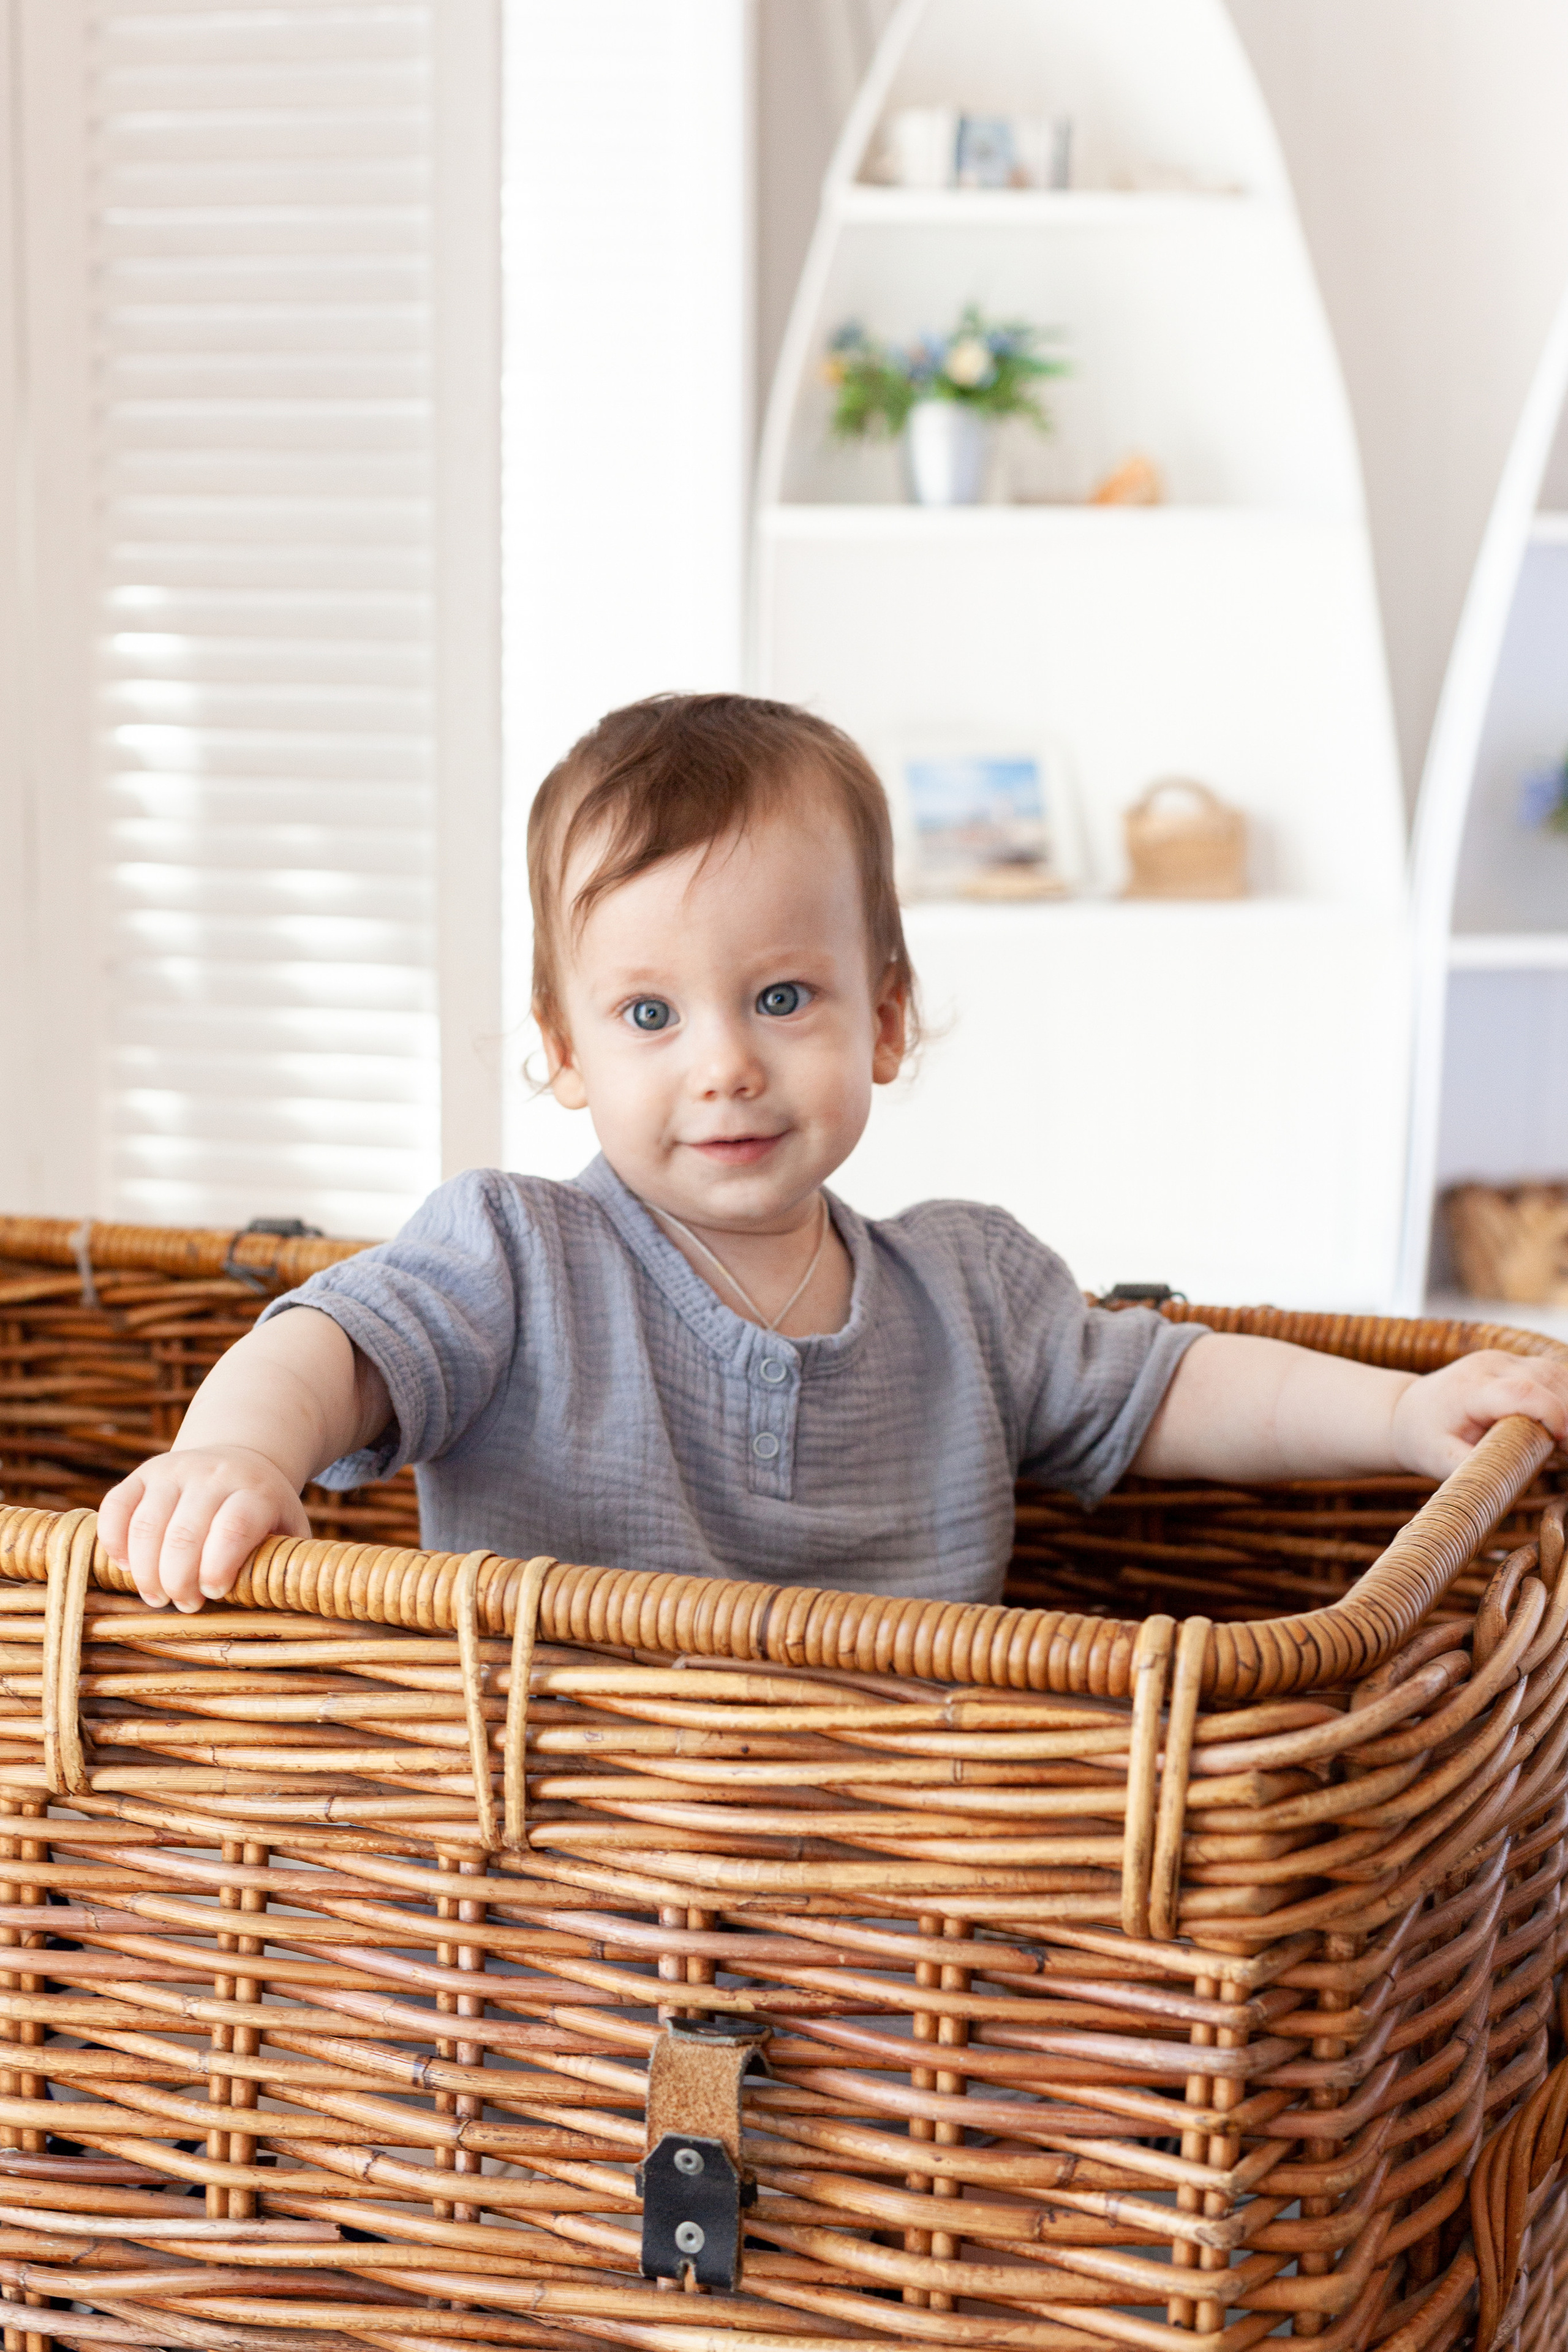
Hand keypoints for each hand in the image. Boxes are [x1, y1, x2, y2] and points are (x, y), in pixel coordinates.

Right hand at [98, 1446, 311, 1613]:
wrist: (240, 1461)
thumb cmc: (263, 1513)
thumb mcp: (287, 1530)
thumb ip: (283, 1563)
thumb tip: (275, 1606)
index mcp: (256, 1491)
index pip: (235, 1527)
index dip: (219, 1565)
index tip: (214, 1593)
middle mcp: (214, 1475)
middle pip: (185, 1532)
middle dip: (179, 1579)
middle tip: (184, 1605)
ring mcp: (174, 1470)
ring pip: (147, 1523)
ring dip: (146, 1570)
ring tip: (157, 1597)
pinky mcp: (143, 1473)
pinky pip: (116, 1506)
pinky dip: (114, 1541)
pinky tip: (126, 1567)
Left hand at [1389, 1350, 1567, 1480]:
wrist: (1408, 1412)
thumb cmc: (1425, 1440)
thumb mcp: (1440, 1462)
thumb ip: (1476, 1469)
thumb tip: (1511, 1480)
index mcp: (1468, 1389)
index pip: (1520, 1391)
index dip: (1551, 1413)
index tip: (1561, 1443)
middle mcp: (1488, 1365)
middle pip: (1546, 1379)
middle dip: (1566, 1416)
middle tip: (1564, 1451)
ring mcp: (1503, 1359)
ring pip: (1556, 1373)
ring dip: (1567, 1404)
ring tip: (1562, 1441)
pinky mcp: (1515, 1363)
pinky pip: (1553, 1373)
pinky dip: (1564, 1396)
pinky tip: (1560, 1425)